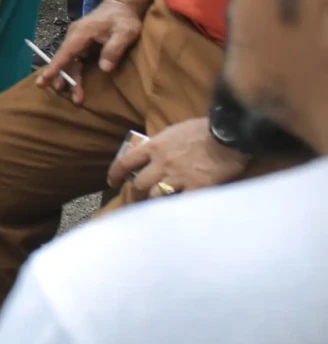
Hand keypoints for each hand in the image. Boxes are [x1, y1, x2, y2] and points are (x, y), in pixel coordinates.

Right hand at [38, 0, 145, 102]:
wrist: (121, 6)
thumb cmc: (123, 18)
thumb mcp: (125, 32)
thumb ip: (114, 49)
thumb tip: (104, 69)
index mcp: (81, 33)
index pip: (66, 52)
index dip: (56, 66)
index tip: (45, 78)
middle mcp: (74, 37)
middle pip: (65, 59)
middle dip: (61, 76)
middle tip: (55, 90)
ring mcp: (77, 41)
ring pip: (70, 62)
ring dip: (70, 78)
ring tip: (75, 97)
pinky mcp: (82, 45)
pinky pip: (75, 60)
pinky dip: (74, 72)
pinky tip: (75, 84)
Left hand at [107, 118, 247, 197]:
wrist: (229, 135)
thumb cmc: (202, 129)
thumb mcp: (173, 131)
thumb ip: (160, 145)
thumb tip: (150, 153)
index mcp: (154, 147)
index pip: (125, 162)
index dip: (115, 174)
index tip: (112, 182)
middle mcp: (162, 163)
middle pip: (139, 184)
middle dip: (136, 192)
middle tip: (138, 199)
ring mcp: (178, 177)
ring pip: (156, 196)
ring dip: (155, 202)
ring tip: (158, 207)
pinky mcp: (197, 189)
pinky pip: (181, 205)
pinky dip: (177, 209)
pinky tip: (178, 214)